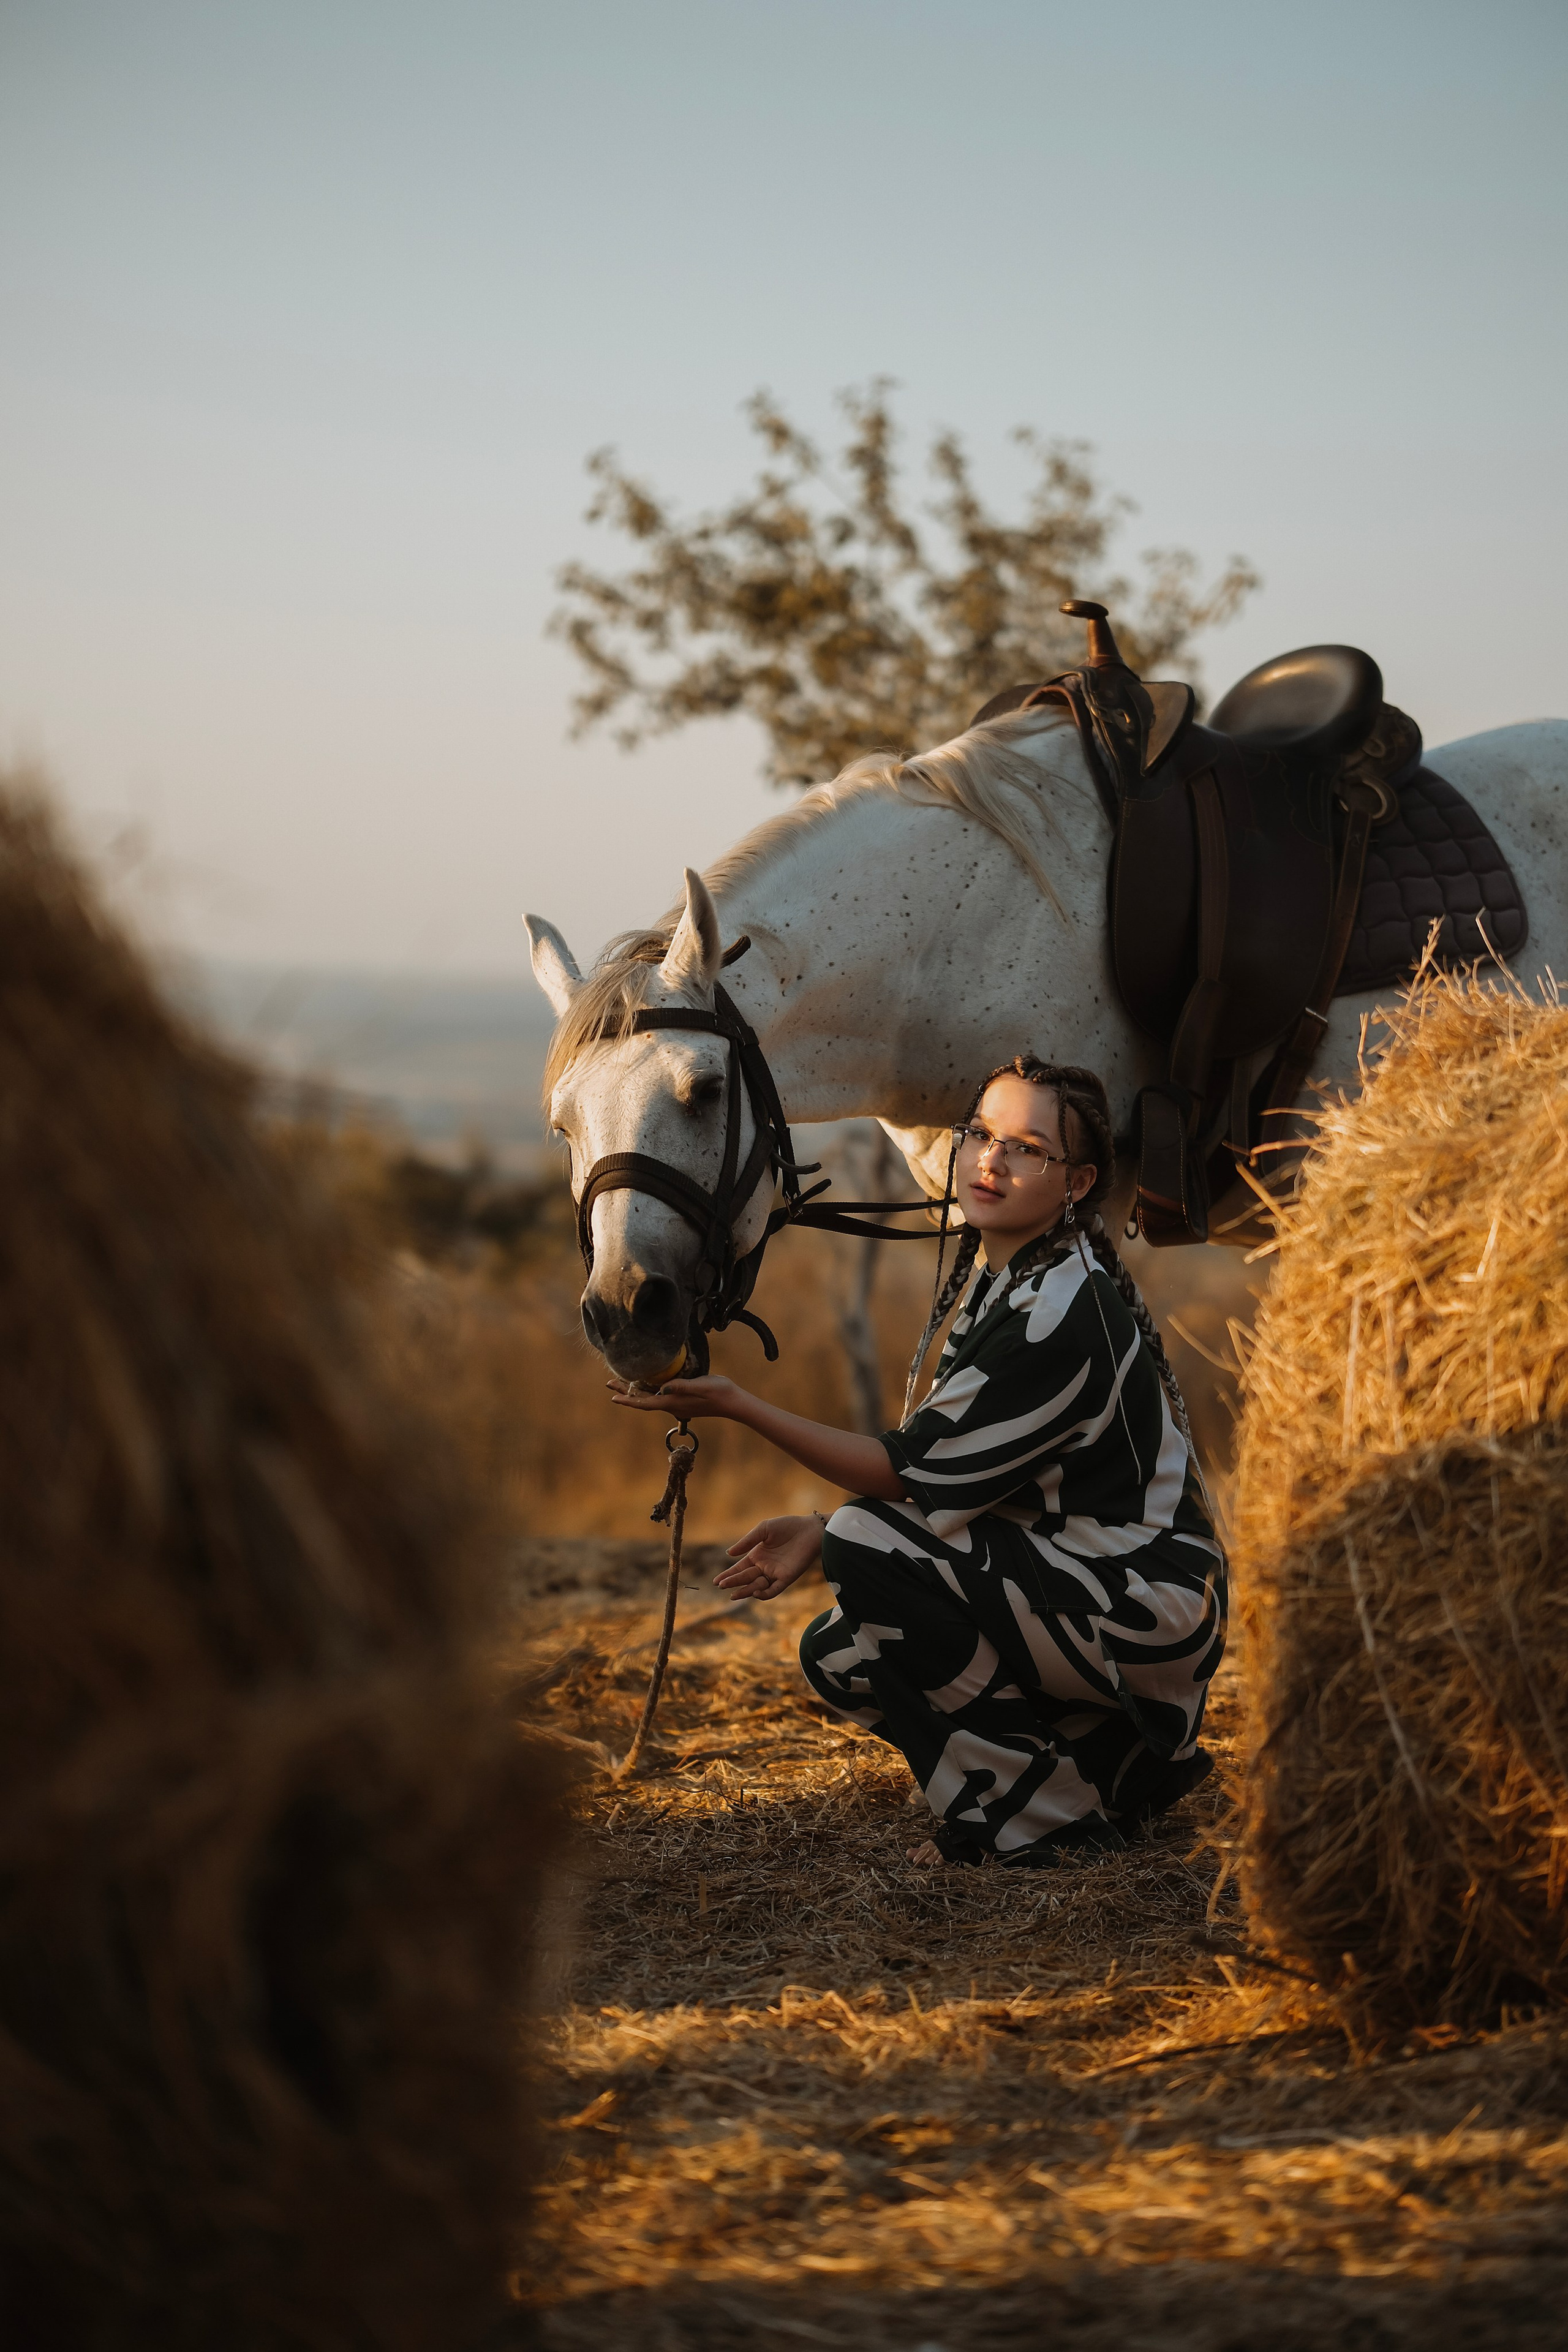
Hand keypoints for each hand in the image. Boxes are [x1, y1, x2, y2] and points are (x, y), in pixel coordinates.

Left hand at [607, 1373, 746, 1419]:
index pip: (645, 1403)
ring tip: (622, 1383)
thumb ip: (682, 1386)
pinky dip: (648, 1391)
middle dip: (626, 1393)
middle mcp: (673, 1406)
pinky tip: (647, 1384)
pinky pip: (660, 1397)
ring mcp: (678, 1405)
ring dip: (636, 1391)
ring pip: (651, 1399)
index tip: (613, 1397)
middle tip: (610, 1383)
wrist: (734, 1403)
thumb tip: (663, 1387)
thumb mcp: (701, 1385)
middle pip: (644, 1401)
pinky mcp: (683, 1401)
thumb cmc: (719, 1392)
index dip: (628, 1400)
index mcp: (674, 1403)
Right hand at [714, 1513, 824, 1600]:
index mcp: (757, 1555)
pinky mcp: (787, 1578)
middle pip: (746, 1578)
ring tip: (733, 1594)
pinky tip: (755, 1592)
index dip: (728, 1575)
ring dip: (745, 1591)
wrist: (809, 1529)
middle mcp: (764, 1567)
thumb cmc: (787, 1526)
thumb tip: (729, 1554)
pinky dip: (765, 1593)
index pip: (739, 1568)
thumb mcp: (763, 1530)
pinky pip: (774, 1590)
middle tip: (721, 1586)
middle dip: (733, 1582)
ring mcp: (775, 1573)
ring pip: (757, 1586)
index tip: (716, 1581)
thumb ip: (747, 1542)